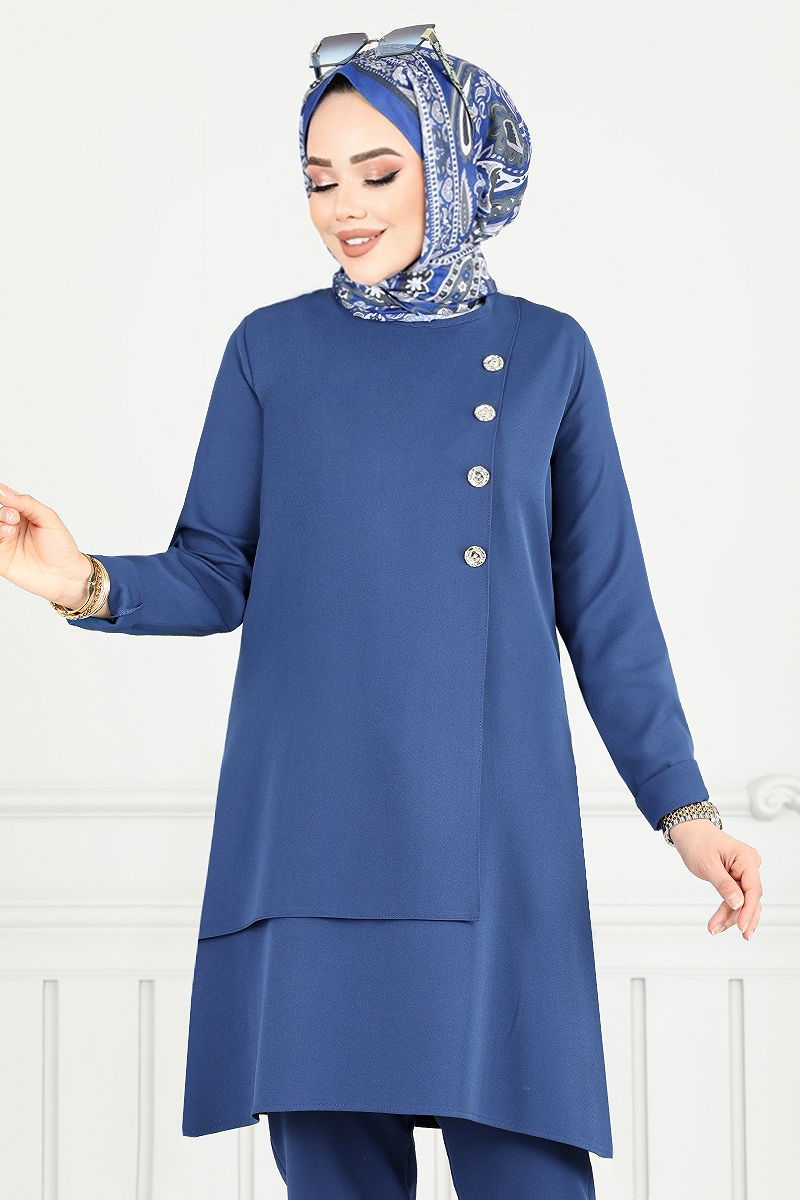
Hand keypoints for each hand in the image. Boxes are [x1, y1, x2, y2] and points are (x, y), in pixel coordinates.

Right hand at [0, 482, 90, 606]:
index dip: (4, 497)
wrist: (67, 575)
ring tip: (10, 530)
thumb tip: (4, 492)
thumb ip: (27, 503)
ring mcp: (5, 544)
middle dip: (3, 513)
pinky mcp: (2, 560)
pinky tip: (4, 538)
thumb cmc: (61, 547)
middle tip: (13, 518)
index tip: (5, 497)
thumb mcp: (49, 518)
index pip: (6, 500)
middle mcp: (11, 527)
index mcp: (23, 514)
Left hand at [668, 820, 762, 940]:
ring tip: (715, 928)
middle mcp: (748, 865)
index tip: (741, 926)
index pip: (753, 889)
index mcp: (746, 858)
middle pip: (750, 898)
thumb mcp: (708, 864)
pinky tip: (720, 923)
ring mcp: (743, 873)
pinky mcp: (736, 879)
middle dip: (738, 917)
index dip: (748, 910)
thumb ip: (724, 884)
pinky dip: (727, 910)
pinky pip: (736, 898)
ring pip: (743, 901)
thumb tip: (738, 903)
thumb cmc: (697, 841)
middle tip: (726, 930)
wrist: (689, 832)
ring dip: (730, 917)